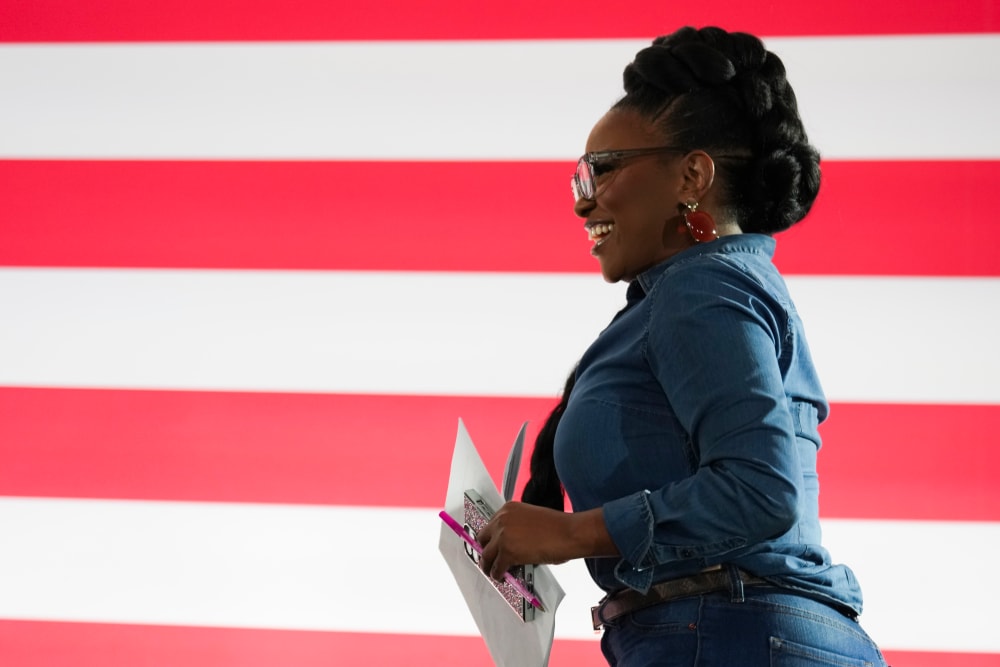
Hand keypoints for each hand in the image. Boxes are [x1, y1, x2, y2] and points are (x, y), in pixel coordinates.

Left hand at [475, 502, 616, 579]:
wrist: (569, 533)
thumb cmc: (558, 527)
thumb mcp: (532, 519)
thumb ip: (518, 528)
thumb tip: (512, 545)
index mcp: (508, 509)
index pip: (491, 525)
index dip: (491, 539)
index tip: (491, 547)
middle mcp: (502, 519)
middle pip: (483, 538)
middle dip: (485, 551)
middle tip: (489, 560)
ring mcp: (503, 536)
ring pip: (486, 555)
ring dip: (488, 566)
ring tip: (493, 572)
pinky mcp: (507, 552)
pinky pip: (496, 568)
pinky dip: (497, 575)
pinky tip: (502, 577)